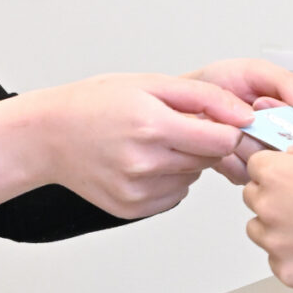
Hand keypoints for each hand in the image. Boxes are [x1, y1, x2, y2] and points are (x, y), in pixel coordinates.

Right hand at [0, 74, 251, 219]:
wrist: (49, 135)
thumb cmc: (96, 104)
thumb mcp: (151, 84)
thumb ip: (204, 98)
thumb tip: (244, 115)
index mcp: (152, 127)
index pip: (222, 141)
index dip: (225, 128)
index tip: (215, 120)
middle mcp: (145, 164)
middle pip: (209, 160)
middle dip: (202, 143)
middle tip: (174, 126)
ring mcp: (137, 191)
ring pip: (192, 178)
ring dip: (184, 161)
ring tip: (152, 142)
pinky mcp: (132, 208)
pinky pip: (173, 194)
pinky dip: (168, 179)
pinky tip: (143, 161)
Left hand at [189, 58, 292, 183]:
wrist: (179, 103)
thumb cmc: (217, 84)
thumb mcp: (254, 72)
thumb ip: (286, 82)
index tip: (263, 101)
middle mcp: (284, 139)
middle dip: (264, 126)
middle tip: (242, 110)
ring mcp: (265, 158)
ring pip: (269, 161)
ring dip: (244, 139)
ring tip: (228, 123)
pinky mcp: (243, 174)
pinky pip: (246, 172)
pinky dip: (229, 154)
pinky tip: (219, 140)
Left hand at [241, 143, 292, 288]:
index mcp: (276, 173)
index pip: (256, 165)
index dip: (276, 167)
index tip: (291, 174)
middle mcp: (266, 206)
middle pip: (253, 196)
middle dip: (272, 196)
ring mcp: (273, 242)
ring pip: (260, 230)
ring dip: (276, 227)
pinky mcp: (285, 270)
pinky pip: (277, 259)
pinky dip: (292, 255)